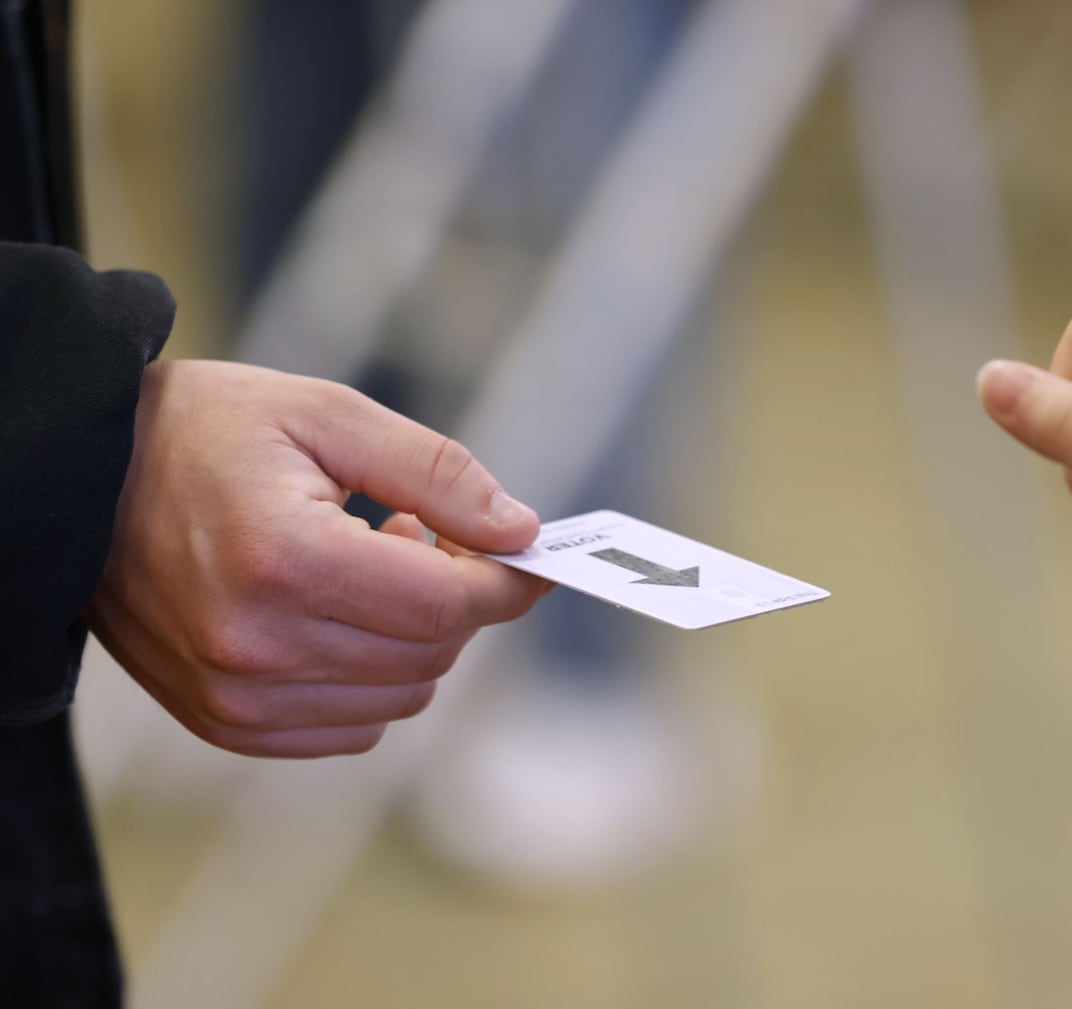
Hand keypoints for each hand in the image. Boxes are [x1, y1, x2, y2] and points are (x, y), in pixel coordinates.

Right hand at [87, 360, 552, 756]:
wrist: (80, 481)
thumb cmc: (204, 433)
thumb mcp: (328, 415)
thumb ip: (438, 472)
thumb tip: (521, 531)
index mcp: (284, 560)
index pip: (445, 604)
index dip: (504, 580)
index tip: (527, 553)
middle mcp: (255, 645)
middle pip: (431, 653)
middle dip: (456, 595)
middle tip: (426, 532)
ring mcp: (235, 697)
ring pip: (402, 695)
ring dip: (414, 636)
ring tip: (368, 564)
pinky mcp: (225, 724)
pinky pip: (354, 727)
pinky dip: (373, 677)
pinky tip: (339, 613)